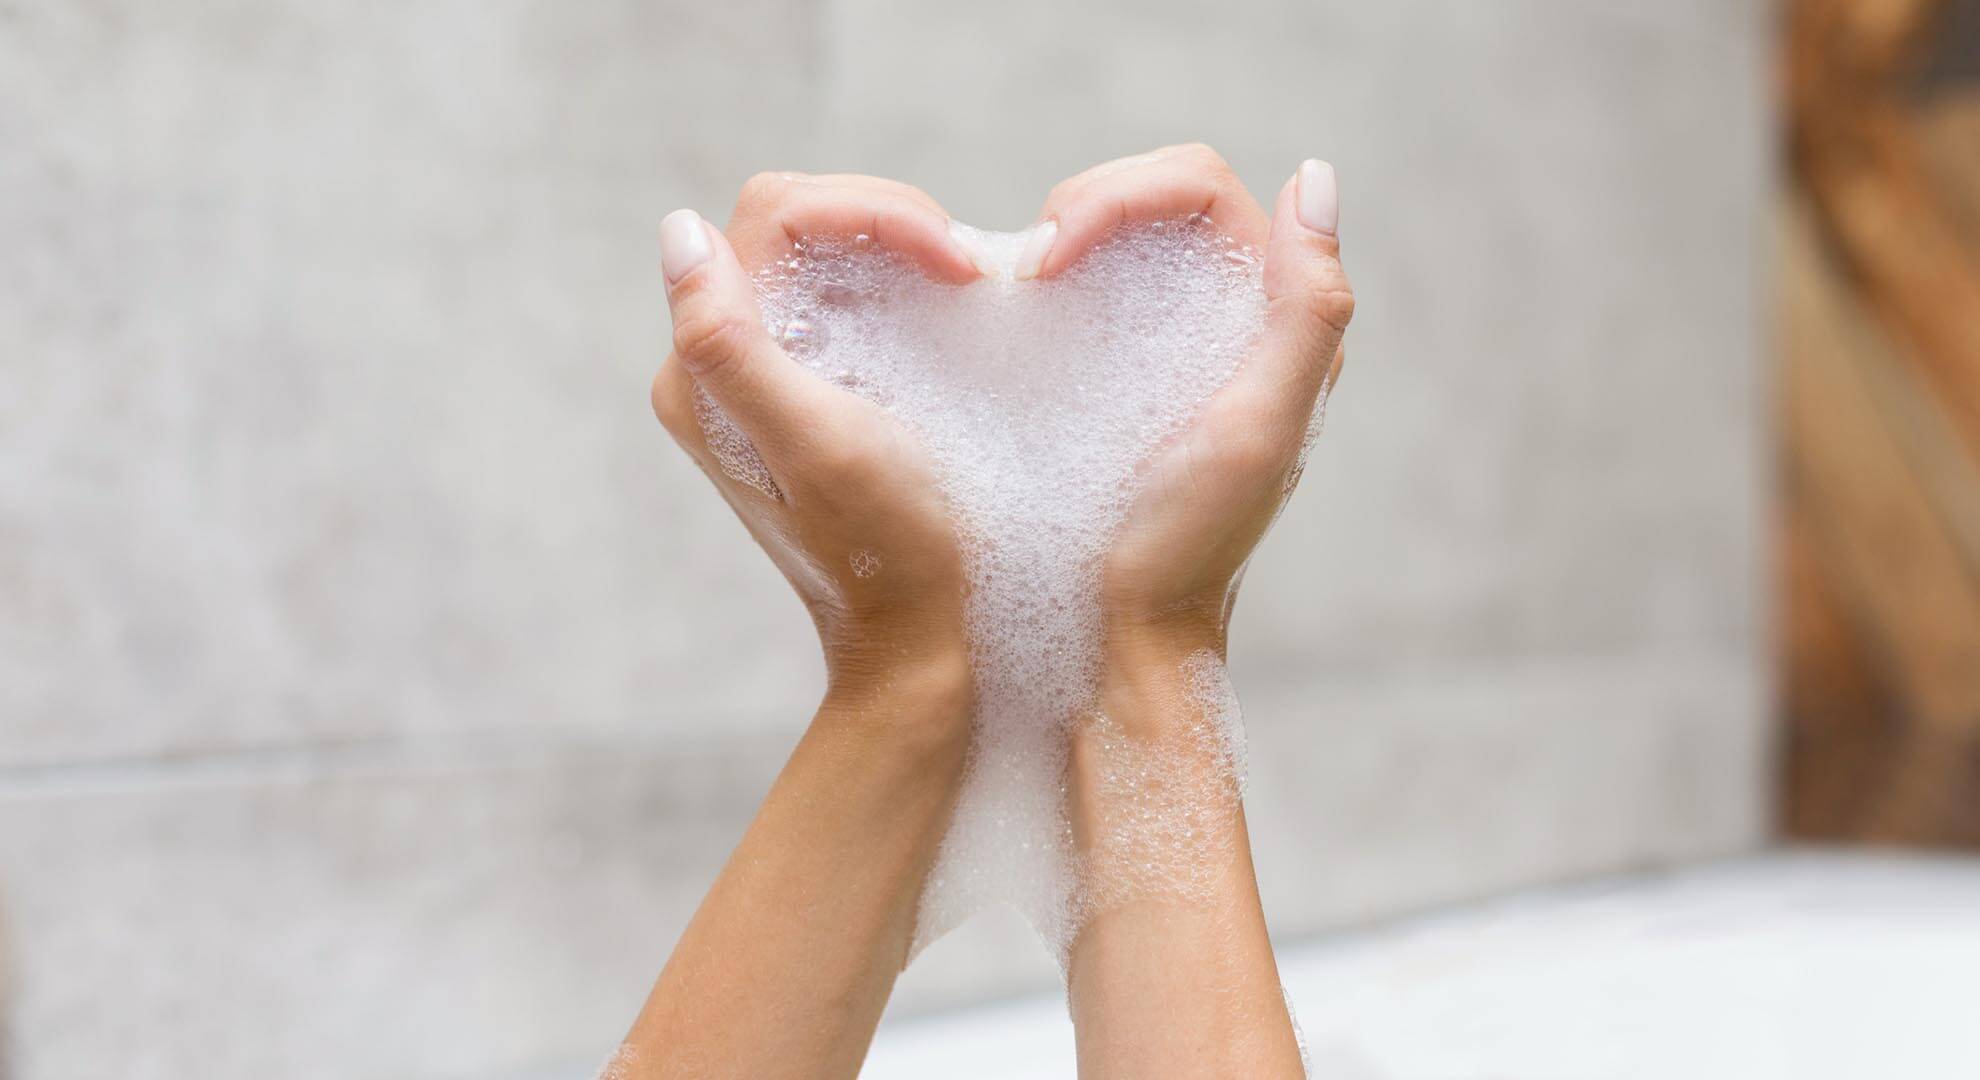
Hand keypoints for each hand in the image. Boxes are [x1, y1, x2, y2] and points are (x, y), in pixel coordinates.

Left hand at [650, 173, 983, 720]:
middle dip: (884, 221)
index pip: (774, 217)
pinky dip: (897, 281)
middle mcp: (718, 365)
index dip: (867, 212)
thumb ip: (729, 345)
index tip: (953, 263)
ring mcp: (764, 377)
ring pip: (819, 252)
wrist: (925, 642)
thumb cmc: (888, 548)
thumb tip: (676, 231)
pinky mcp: (811, 392)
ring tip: (961, 287)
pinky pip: (841, 295)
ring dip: (895, 247)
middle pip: (792, 222)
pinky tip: (944, 311)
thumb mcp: (816, 443)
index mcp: (704, 368)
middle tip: (963, 271)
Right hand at [1027, 145, 1354, 676]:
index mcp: (1280, 317)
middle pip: (1163, 196)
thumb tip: (1313, 176)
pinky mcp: (1129, 374)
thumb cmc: (1187, 546)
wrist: (1127, 637)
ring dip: (1070, 233)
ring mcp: (1182, 343)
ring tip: (1023, 284)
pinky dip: (1058, 277)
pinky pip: (1098, 287)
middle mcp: (1242, 318)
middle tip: (1031, 267)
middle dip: (1090, 203)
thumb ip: (1307, 309)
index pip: (1201, 188)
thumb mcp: (1257, 427)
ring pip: (1128, 233)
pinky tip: (1026, 312)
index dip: (1123, 193)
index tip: (1054, 255)